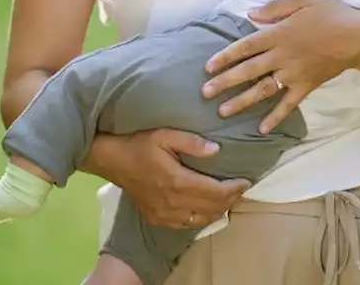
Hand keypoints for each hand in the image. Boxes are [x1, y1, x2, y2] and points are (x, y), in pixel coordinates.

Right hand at [90, 129, 249, 228]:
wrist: (113, 161)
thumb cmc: (140, 145)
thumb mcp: (165, 135)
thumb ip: (191, 142)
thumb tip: (216, 150)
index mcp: (177, 181)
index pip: (215, 191)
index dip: (234, 188)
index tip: (246, 181)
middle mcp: (172, 202)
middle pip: (212, 207)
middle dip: (231, 199)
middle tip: (241, 188)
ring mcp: (164, 214)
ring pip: (201, 219)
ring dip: (218, 210)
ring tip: (228, 198)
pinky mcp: (157, 218)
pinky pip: (186, 224)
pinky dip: (202, 218)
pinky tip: (207, 209)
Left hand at [203, 0, 359, 133]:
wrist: (358, 38)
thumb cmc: (331, 14)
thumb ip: (275, 7)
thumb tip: (251, 14)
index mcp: (278, 33)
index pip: (245, 46)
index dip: (225, 56)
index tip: (208, 66)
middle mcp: (282, 56)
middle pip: (248, 71)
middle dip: (225, 82)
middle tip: (205, 93)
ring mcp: (294, 74)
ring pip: (263, 90)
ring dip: (242, 101)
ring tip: (223, 112)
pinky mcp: (306, 86)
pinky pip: (288, 104)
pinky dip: (275, 117)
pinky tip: (262, 129)